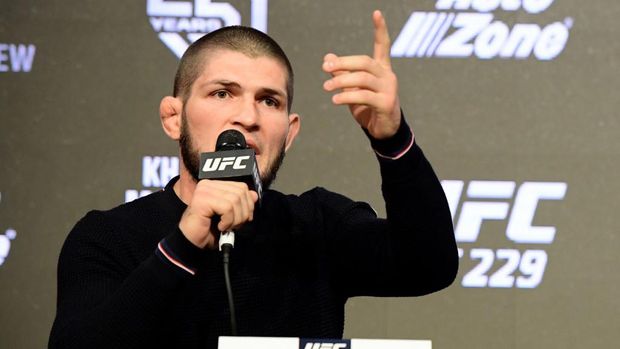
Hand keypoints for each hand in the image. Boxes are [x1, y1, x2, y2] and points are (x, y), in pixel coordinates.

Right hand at [179, 180, 257, 248]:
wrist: (192, 243)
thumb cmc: (209, 230)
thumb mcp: (230, 216)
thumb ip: (241, 203)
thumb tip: (254, 195)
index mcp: (214, 185)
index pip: (241, 186)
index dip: (248, 204)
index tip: (243, 218)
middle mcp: (208, 185)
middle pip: (240, 192)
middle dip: (243, 212)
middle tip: (235, 225)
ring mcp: (203, 191)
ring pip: (235, 200)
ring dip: (235, 219)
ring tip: (227, 227)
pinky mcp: (201, 200)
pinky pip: (227, 208)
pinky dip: (228, 221)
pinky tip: (220, 227)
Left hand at [322, 10, 401, 139]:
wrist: (383, 131)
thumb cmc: (368, 107)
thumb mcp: (353, 89)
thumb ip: (343, 73)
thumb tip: (327, 57)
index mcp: (382, 69)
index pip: (383, 45)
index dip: (380, 29)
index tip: (376, 13)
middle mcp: (388, 76)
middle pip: (364, 62)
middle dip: (343, 63)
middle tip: (325, 68)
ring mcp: (389, 89)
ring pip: (362, 78)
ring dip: (341, 81)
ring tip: (326, 88)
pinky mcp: (386, 103)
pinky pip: (364, 96)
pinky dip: (347, 96)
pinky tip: (335, 99)